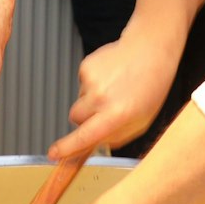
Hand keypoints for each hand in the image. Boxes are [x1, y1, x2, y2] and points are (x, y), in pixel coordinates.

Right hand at [51, 29, 179, 159]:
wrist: (149, 49)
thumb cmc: (151, 84)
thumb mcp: (142, 120)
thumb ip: (117, 136)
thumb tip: (94, 144)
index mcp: (118, 114)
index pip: (85, 136)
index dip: (67, 147)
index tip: (54, 154)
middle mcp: (102, 97)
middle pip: (75, 118)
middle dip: (85, 119)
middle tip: (106, 109)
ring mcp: (92, 80)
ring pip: (79, 101)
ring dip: (92, 100)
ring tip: (114, 88)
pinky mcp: (86, 67)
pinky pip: (82, 85)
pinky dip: (93, 84)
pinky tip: (111, 77)